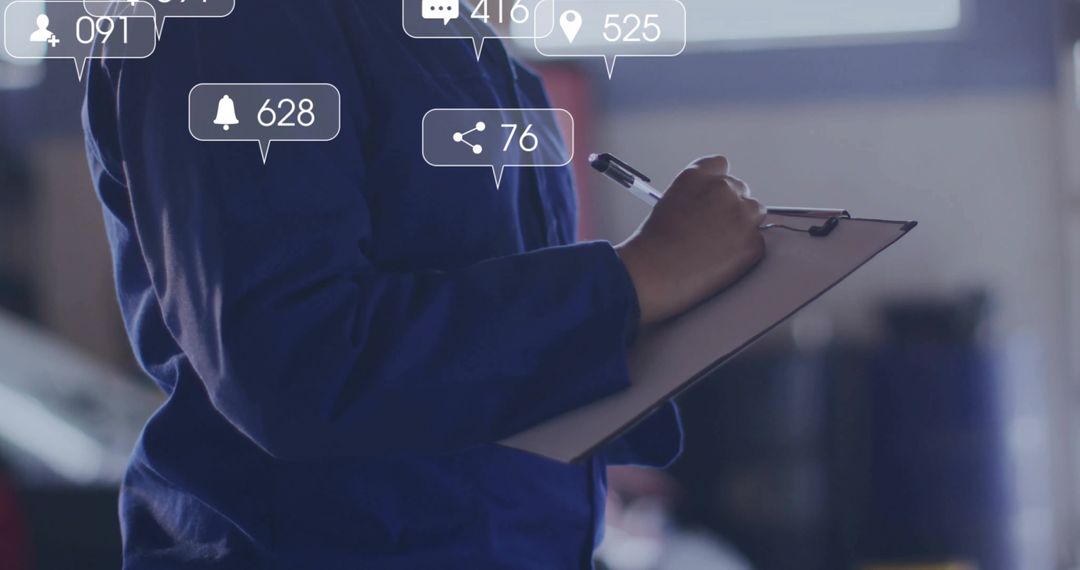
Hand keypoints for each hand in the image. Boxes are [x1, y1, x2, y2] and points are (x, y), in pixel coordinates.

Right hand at [616, 156, 765, 325]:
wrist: (654, 274)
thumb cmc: (653, 246)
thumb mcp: (669, 203)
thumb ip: (695, 195)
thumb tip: (711, 205)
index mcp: (697, 176)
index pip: (720, 165)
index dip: (717, 185)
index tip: (713, 199)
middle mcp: (722, 189)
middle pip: (740, 190)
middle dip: (730, 207)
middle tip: (713, 230)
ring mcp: (741, 215)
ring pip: (754, 213)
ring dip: (742, 226)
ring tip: (717, 247)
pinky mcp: (753, 242)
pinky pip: (756, 242)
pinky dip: (744, 252)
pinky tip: (720, 262)